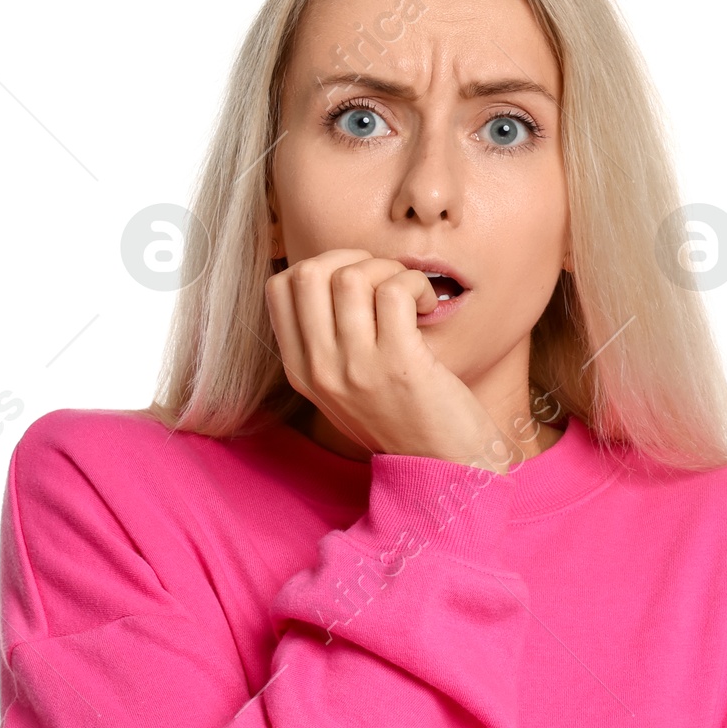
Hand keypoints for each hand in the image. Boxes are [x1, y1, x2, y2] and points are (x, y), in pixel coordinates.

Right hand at [265, 249, 514, 470]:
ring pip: (352, 276)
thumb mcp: (347, 386)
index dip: (321, 266)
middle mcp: (320, 371)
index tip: (357, 282)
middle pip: (307, 273)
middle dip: (352, 258)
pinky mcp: (398, 365)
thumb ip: (329, 340)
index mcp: (302, 372)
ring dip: (390, 271)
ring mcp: (356, 369)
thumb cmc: (406, 419)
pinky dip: (417, 285)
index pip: (279, 288)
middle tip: (384, 281)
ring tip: (411, 297)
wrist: (447, 469)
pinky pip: (396, 291)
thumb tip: (336, 273)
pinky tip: (428, 306)